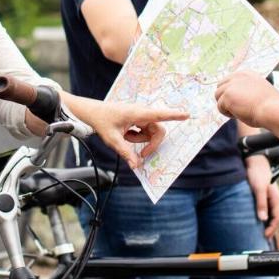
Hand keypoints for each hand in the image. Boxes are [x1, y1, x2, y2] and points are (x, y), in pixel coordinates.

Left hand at [66, 97, 188, 168]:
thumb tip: (136, 166)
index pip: (160, 114)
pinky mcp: (137, 119)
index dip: (174, 115)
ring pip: (150, 133)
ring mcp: (140, 116)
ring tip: (124, 137)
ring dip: (140, 140)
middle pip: (157, 131)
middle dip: (151, 143)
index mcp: (138, 113)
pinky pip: (143, 132)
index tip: (187, 115)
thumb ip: (126, 153)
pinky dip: (135, 136)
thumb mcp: (113, 140)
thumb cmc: (102, 122)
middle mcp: (142, 113)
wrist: (91, 113)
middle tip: (142, 155)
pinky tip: (124, 133)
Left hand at [214, 71, 278, 125]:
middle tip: (236, 108)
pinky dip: (227, 113)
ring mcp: (231, 85)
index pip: (229, 81)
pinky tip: (238, 114)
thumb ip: (246, 90)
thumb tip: (236, 97)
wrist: (273, 109)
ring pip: (218, 96)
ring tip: (239, 112)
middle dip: (225, 98)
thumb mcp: (258, 91)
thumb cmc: (270, 105)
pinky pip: (220, 107)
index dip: (231, 93)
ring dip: (226, 106)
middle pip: (220, 87)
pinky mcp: (227, 96)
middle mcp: (237, 76)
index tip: (237, 101)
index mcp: (246, 74)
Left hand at [245, 154, 278, 238]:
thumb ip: (261, 203)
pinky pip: (263, 208)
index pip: (277, 218)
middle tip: (262, 237)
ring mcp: (267, 196)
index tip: (264, 236)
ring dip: (264, 222)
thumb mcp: (258, 188)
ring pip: (268, 213)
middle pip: (273, 217)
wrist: (253, 159)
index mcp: (275, 198)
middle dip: (269, 228)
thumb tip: (262, 219)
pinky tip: (254, 218)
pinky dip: (260, 215)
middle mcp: (273, 199)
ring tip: (258, 231)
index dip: (272, 228)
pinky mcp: (261, 194)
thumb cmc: (257, 172)